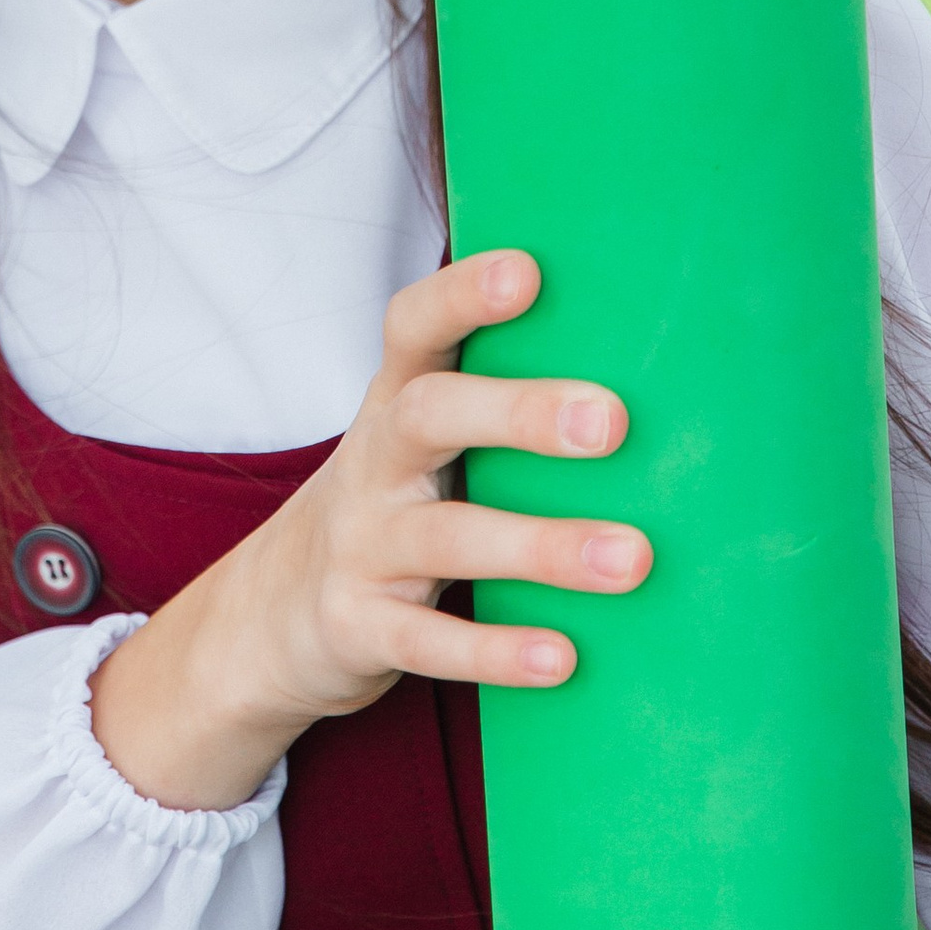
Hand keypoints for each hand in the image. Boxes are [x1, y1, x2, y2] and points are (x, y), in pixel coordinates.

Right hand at [88, 247, 650, 813]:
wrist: (271, 618)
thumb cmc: (393, 512)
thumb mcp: (422, 450)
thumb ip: (499, 415)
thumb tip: (659, 386)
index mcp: (394, 405)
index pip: (414, 329)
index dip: (462, 296)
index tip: (528, 271)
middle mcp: (370, 465)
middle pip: (429, 417)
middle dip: (518, 413)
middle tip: (609, 421)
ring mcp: (357, 546)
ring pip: (444, 538)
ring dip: (539, 546)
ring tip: (628, 559)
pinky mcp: (355, 626)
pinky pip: (425, 640)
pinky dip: (494, 650)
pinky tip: (562, 657)